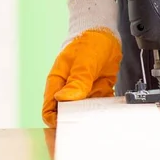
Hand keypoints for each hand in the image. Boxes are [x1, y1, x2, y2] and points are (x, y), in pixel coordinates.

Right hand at [42, 0, 120, 127]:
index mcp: (58, 81)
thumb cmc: (89, 42)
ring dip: (92, 115)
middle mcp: (68, 89)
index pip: (50, 109)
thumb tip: (63, 99)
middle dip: (75, 121)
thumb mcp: (84, 60)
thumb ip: (77, 80)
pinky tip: (110, 107)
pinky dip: (104, 107)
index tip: (69, 125)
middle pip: (67, 114)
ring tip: (101, 115)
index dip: (56, 121)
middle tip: (87, 123)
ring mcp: (83, 90)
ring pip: (84, 111)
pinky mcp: (97, 90)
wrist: (105, 34)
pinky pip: (99, 104)